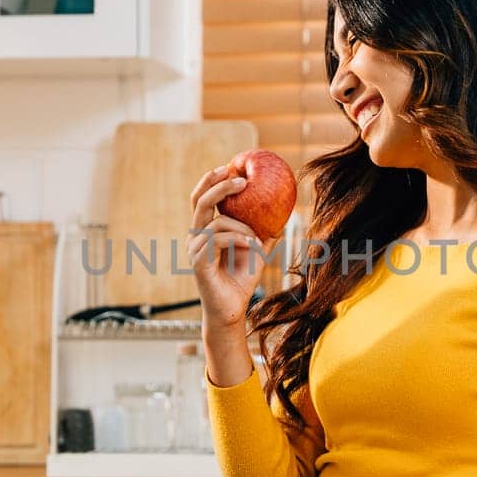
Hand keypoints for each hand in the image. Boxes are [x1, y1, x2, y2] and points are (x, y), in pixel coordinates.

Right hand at [188, 166, 276, 326]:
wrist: (233, 309)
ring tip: (257, 240)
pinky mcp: (198, 261)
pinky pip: (218, 239)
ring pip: (216, 222)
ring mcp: (194, 248)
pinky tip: (253, 246)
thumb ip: (264, 232)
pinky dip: (239, 239)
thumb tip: (282, 213)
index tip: (231, 167)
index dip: (212, 180)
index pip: (201, 198)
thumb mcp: (257, 251)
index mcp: (205, 230)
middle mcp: (195, 236)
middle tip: (241, 179)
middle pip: (200, 201)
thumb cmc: (241, 280)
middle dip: (219, 185)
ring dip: (242, 227)